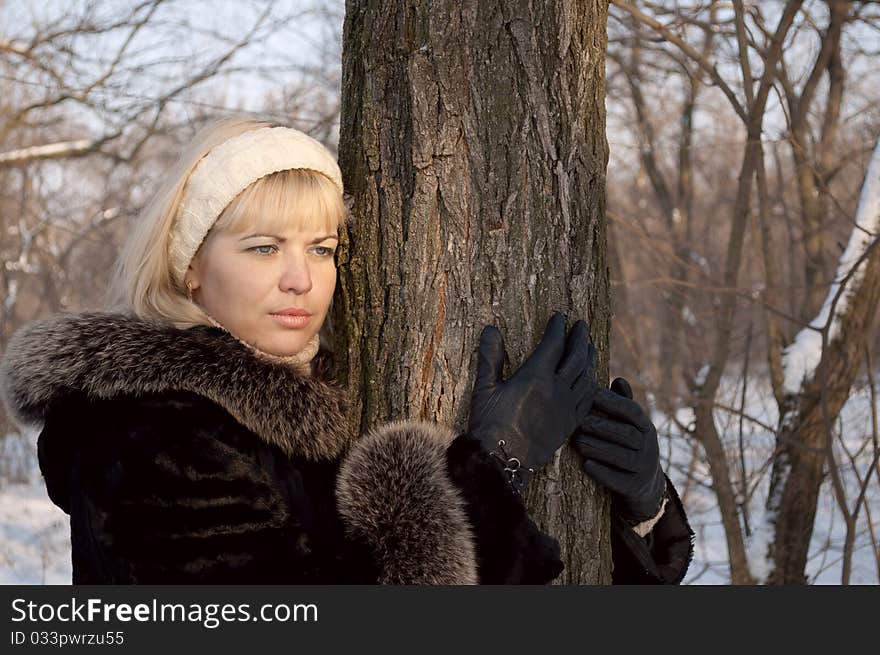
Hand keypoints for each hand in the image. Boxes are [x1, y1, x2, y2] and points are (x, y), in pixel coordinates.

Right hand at [467, 312, 597, 490]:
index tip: (560, 317)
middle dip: (580, 339)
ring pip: (586, 377)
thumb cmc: (489, 424)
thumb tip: (491, 330)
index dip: (558, 328)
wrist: (503, 461)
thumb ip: (490, 358)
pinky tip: (593, 381)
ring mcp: (566, 407)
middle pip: (575, 357)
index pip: (553, 344)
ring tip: (590, 347)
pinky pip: (588, 400)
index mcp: (535, 377)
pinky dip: (593, 385)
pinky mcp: (569, 424)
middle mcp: (556, 389)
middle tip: (582, 325)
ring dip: (590, 358)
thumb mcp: (485, 388)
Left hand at [573, 377, 664, 523]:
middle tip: (579, 421)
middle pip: (626, 434)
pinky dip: (603, 473)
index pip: (633, 411)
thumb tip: (619, 379)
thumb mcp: (630, 427)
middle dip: (602, 426)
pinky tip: (587, 466)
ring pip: (621, 457)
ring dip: (598, 448)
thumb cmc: (629, 447)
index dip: (613, 402)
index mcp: (646, 427)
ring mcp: (644, 469)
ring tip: (577, 441)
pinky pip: (619, 481)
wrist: (645, 486)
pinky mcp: (635, 488)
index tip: (591, 394)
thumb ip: (623, 405)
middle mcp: (649, 447)